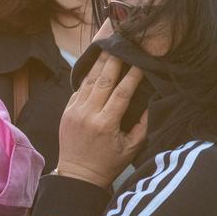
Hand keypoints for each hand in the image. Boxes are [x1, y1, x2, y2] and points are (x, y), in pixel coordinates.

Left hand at [55, 54, 148, 187]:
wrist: (77, 176)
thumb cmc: (109, 163)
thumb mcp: (132, 147)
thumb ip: (143, 124)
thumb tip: (150, 100)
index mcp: (105, 124)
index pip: (121, 92)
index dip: (133, 75)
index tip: (141, 60)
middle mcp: (88, 114)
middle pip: (103, 79)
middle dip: (114, 57)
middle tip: (122, 39)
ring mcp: (74, 111)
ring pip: (89, 79)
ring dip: (99, 59)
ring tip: (107, 41)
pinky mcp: (67, 110)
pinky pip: (80, 87)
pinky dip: (89, 73)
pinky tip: (97, 60)